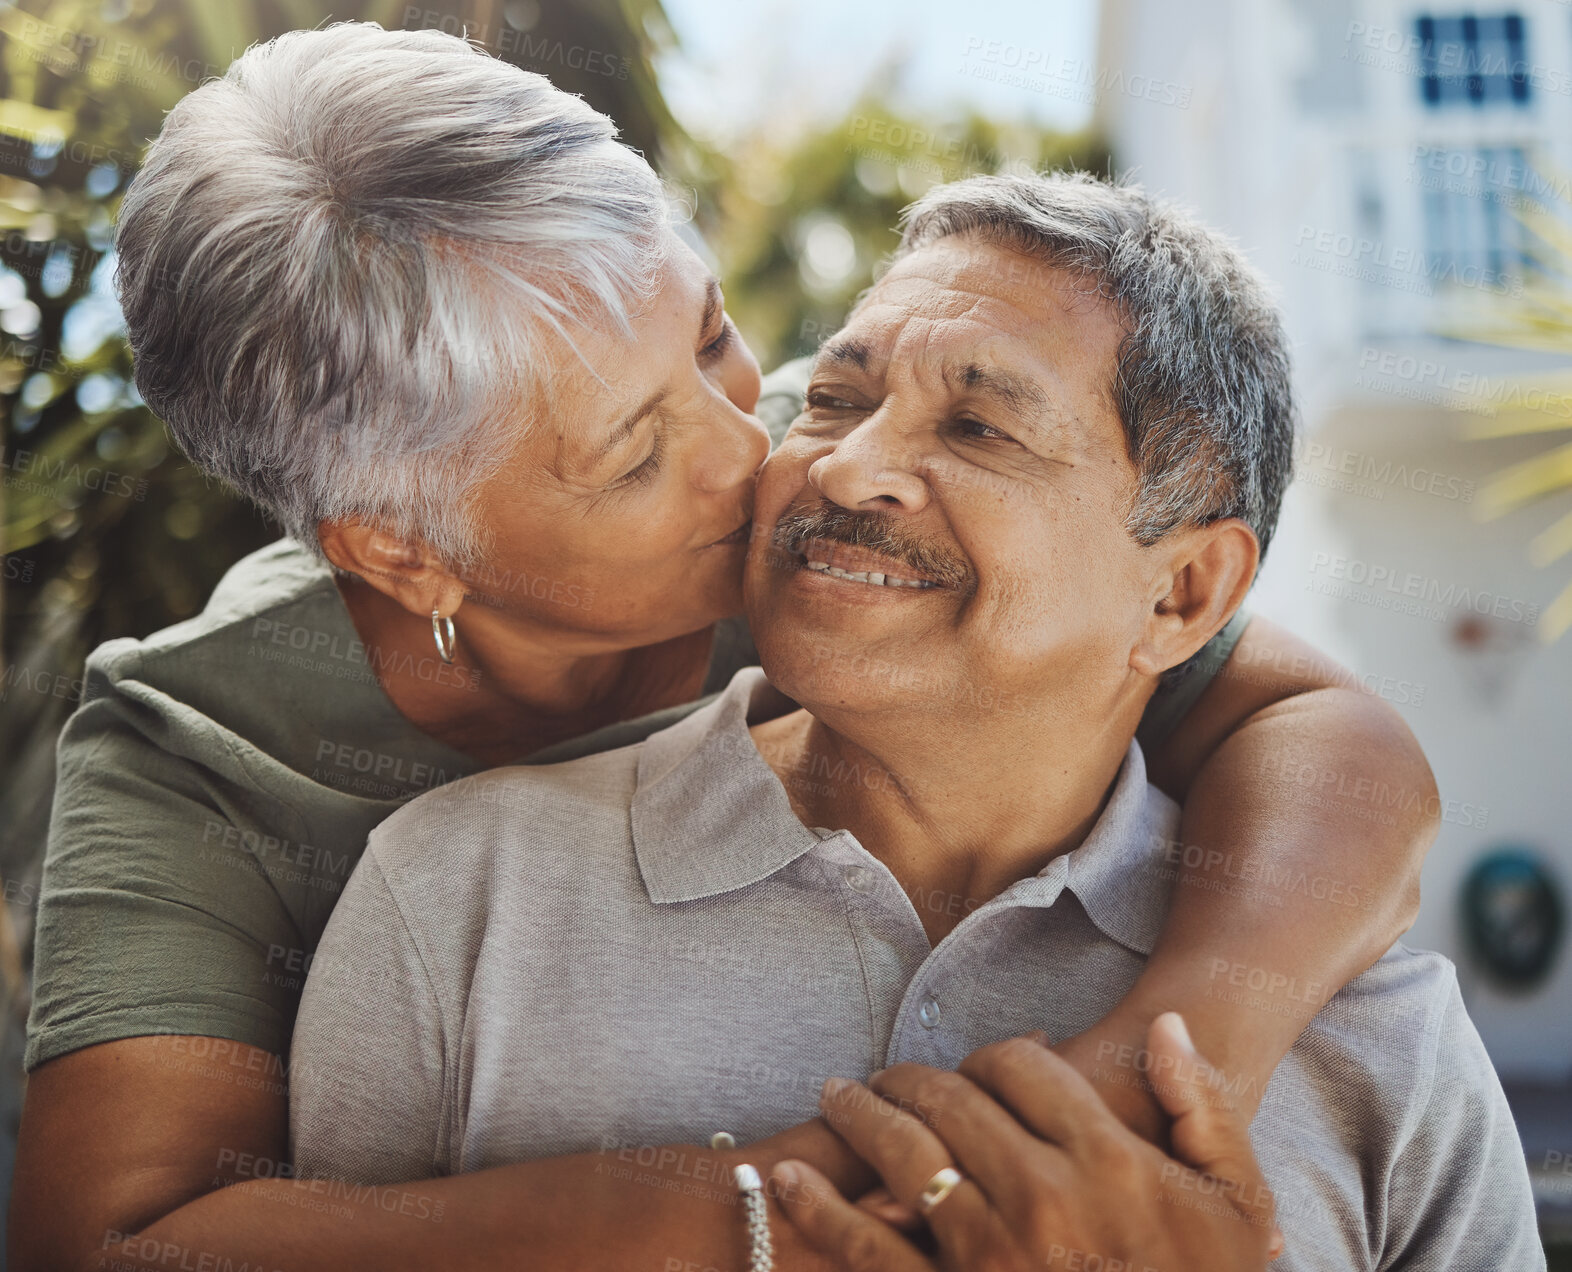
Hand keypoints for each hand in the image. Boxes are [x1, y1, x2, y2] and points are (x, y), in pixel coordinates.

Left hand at [770, 1013, 1282, 1270]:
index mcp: (1111, 1165)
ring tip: (839, 1097)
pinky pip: (865, 1246)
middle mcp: (1043, 1198)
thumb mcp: (1239, 1211)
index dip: (999, 1053)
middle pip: (954, 1096)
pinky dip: (816, 1209)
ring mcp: (986, 1253)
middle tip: (891, 1073)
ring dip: (860, 1113)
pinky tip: (785, 1180)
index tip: (987, 1067)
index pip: (1025, 1066)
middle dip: (915, 1074)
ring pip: (902, 1152)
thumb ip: (1206, 1111)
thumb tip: (1169, 1027)